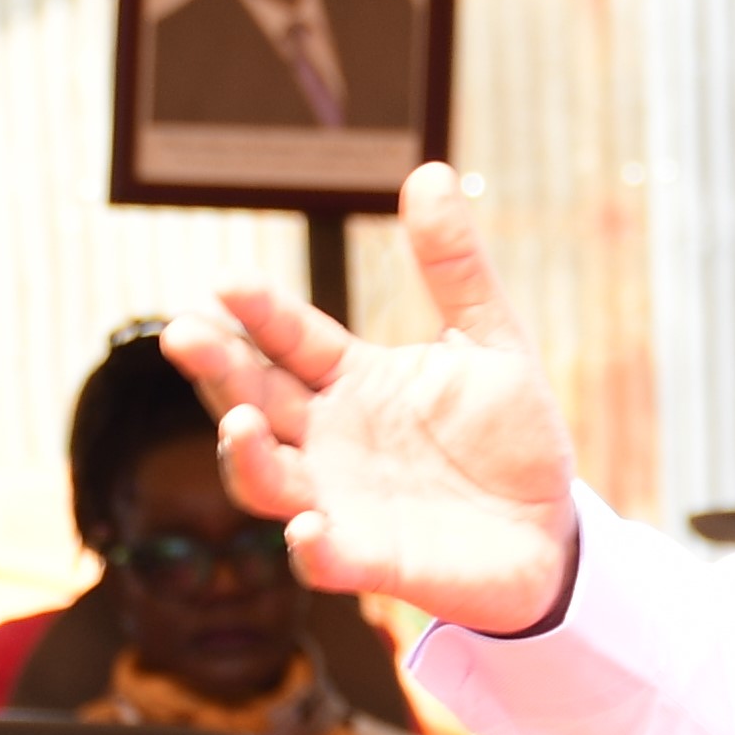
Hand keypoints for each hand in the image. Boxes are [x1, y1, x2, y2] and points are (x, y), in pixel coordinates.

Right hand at [170, 164, 581, 634]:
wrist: (550, 528)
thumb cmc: (508, 437)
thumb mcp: (492, 342)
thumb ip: (456, 268)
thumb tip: (431, 171)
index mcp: (352, 381)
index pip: (290, 340)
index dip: (259, 314)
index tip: (227, 283)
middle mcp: (329, 439)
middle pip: (255, 400)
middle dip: (218, 369)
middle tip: (184, 333)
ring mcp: (342, 502)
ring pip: (268, 480)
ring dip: (245, 455)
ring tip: (240, 424)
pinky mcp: (372, 562)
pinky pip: (326, 560)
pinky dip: (312, 549)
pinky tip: (309, 528)